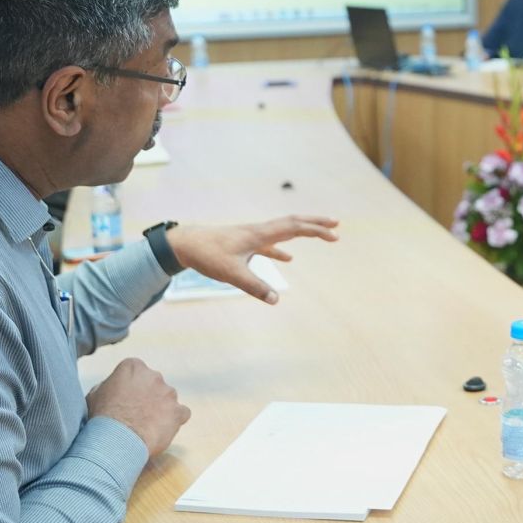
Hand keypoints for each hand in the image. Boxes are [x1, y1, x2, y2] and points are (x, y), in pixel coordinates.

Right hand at [87, 358, 188, 460]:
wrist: (116, 440)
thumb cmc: (102, 418)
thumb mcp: (94, 395)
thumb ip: (108, 385)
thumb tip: (113, 386)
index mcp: (133, 367)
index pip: (135, 372)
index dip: (130, 386)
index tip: (125, 399)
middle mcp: (154, 376)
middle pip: (153, 384)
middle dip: (147, 396)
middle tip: (136, 413)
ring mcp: (168, 393)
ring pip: (168, 398)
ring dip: (160, 408)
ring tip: (146, 425)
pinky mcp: (178, 411)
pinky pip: (182, 413)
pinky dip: (175, 420)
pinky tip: (163, 429)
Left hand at [166, 215, 339, 303]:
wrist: (185, 244)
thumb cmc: (207, 255)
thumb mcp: (231, 274)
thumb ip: (254, 286)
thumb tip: (276, 300)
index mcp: (259, 234)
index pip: (295, 228)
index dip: (316, 231)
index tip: (335, 235)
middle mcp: (259, 231)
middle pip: (293, 222)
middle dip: (316, 224)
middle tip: (336, 225)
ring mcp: (253, 236)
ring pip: (283, 230)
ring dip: (303, 231)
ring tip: (320, 233)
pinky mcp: (245, 243)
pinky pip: (271, 243)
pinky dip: (283, 248)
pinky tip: (289, 258)